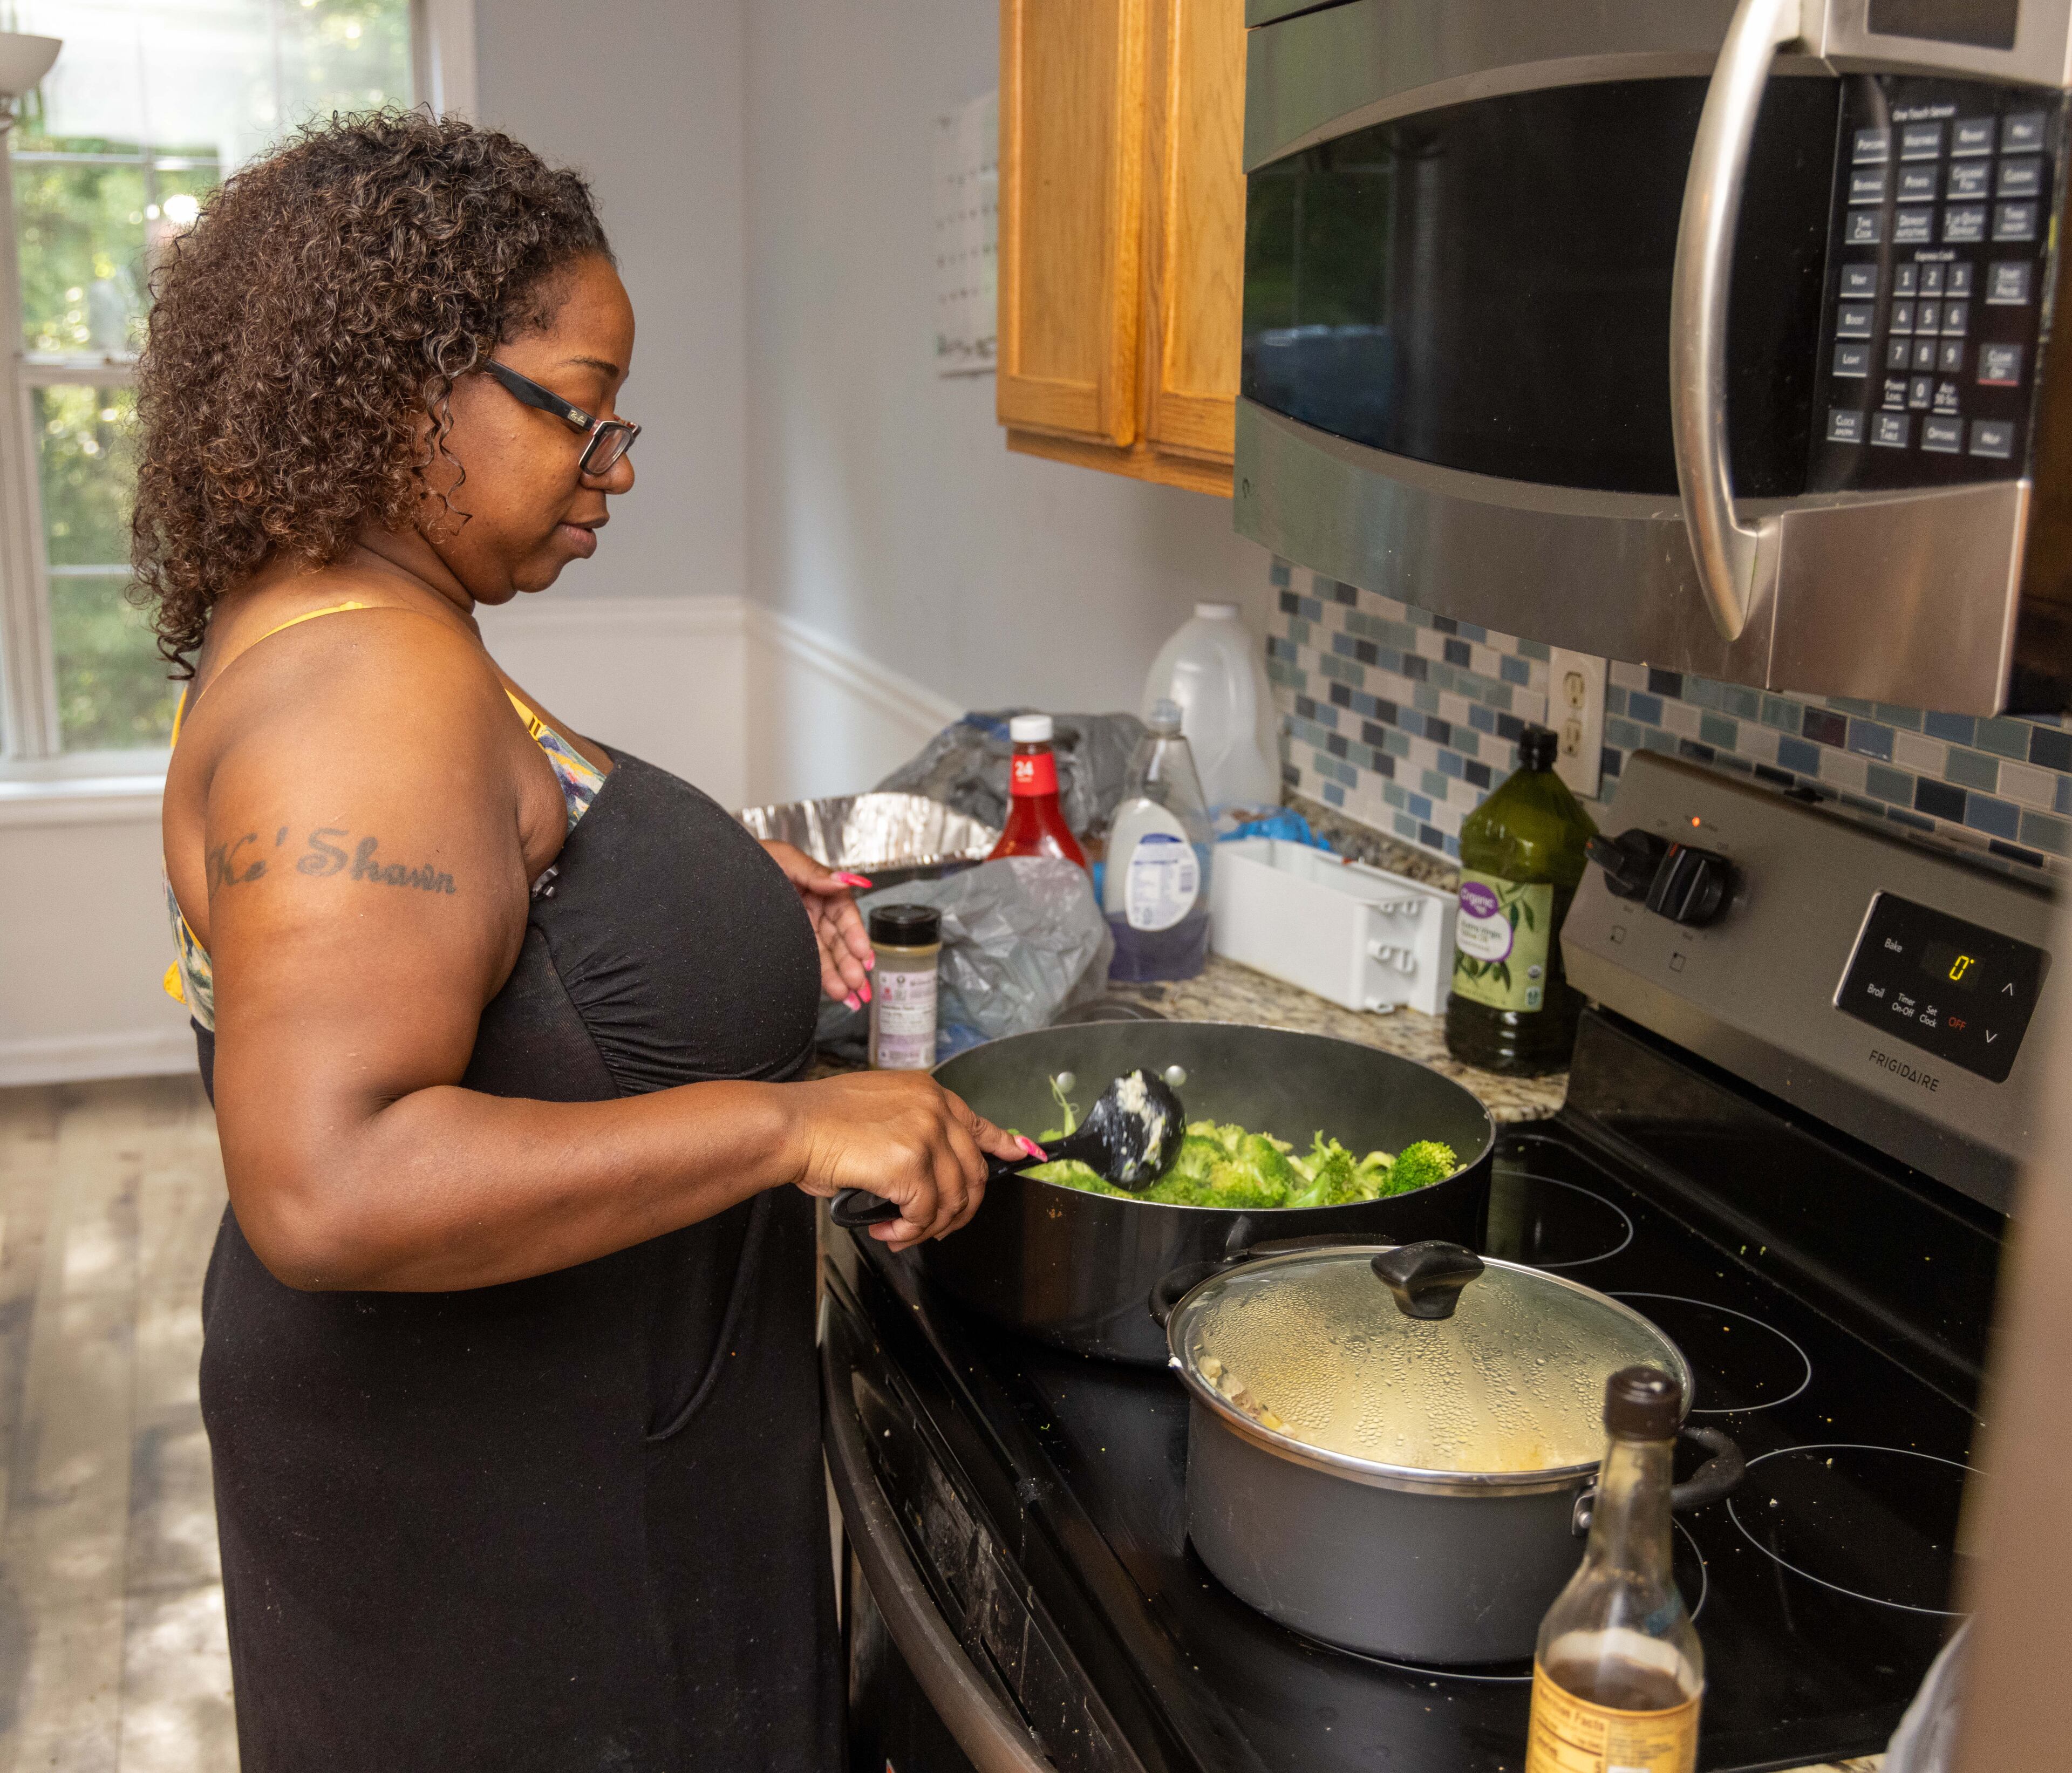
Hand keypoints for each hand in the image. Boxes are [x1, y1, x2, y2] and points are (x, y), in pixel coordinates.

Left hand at [760, 840, 875, 1005]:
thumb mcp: (784, 859)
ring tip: (847, 994)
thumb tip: (843, 879)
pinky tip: (835, 992)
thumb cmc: (751, 861)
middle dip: (849, 962)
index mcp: (818, 888)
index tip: (862, 952)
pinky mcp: (786, 944)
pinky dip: (822, 978)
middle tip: (857, 981)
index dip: (855, 933)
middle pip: (838, 939)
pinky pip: (807, 962)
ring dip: (838, 975)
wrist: (718, 876)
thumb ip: (814, 872)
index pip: (844, 913)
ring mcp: (800, 929)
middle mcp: (812, 911)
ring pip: (825, 955)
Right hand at [784, 1071, 1024, 1248]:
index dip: (1001, 1145)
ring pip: (952, 1199)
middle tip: (936, 1228)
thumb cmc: (820, 1121)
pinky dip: (908, 1232)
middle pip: (973, 1172)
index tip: (1018, 1155)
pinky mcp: (910, 1164)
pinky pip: (925, 1213)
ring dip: (928, 1227)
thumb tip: (928, 1168)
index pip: (977, 1124)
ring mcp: (926, 1134)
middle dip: (960, 1210)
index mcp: (927, 1092)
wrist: (792, 1125)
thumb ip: (911, 1128)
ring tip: (900, 1233)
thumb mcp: (877, 1109)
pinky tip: (886, 1230)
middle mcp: (934, 1109)